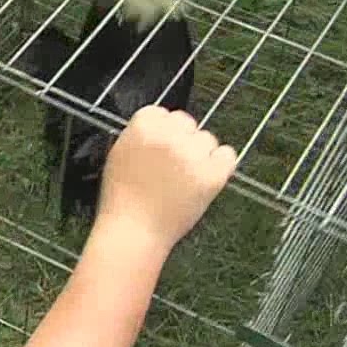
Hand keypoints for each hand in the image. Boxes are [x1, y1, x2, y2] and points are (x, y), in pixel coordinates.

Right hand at [96, 106, 237, 249]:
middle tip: (171, 167)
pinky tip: (204, 178)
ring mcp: (192, 155)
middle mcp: (169, 136)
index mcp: (142, 127)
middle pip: (187, 122)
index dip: (161, 132)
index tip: (157, 150)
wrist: (133, 233)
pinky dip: (220, 165)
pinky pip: (228, 155)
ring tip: (183, 179)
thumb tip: (162, 125)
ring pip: (207, 139)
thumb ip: (140, 134)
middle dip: (181, 140)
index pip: (162, 113)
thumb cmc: (122, 199)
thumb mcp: (118, 155)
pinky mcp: (213, 175)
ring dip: (199, 154)